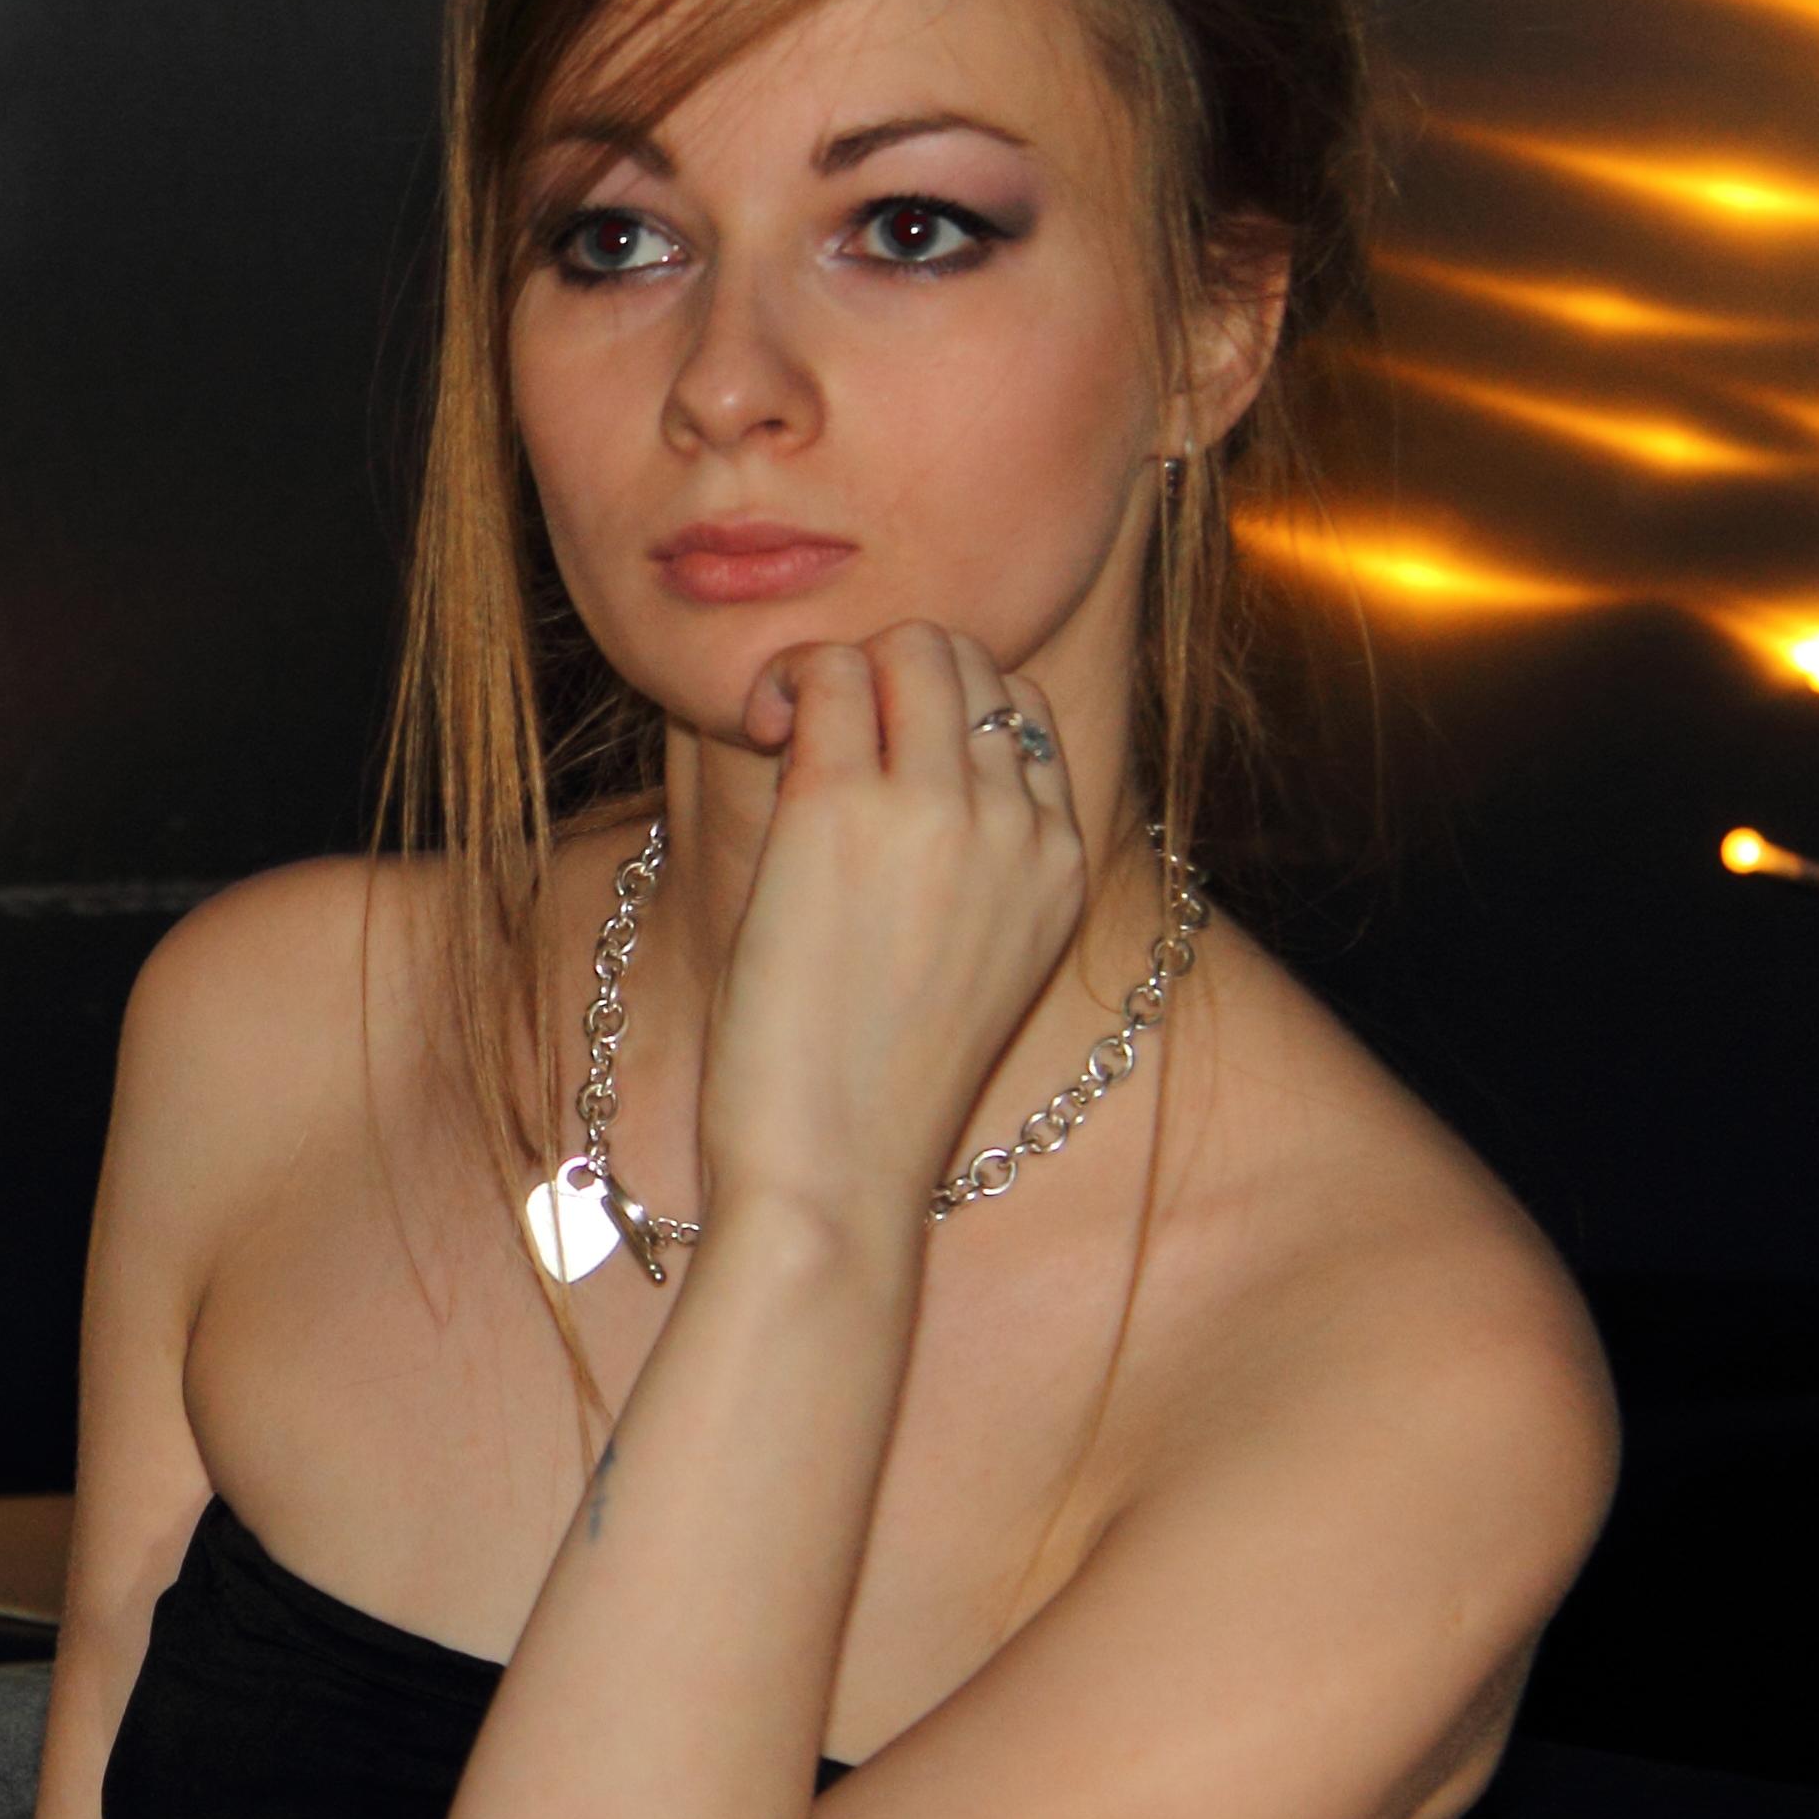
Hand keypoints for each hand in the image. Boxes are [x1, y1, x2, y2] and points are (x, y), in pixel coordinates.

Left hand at [697, 625, 1091, 1241]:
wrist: (837, 1173)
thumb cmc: (870, 1093)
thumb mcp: (966, 973)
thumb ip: (962, 870)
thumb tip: (886, 780)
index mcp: (1061, 863)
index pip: (1023, 717)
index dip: (941, 714)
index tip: (876, 767)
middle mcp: (1018, 824)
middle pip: (972, 661)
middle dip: (889, 674)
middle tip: (817, 741)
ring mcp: (937, 810)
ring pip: (908, 645)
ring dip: (836, 667)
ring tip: (784, 732)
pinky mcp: (842, 809)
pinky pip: (826, 672)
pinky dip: (784, 682)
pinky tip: (758, 733)